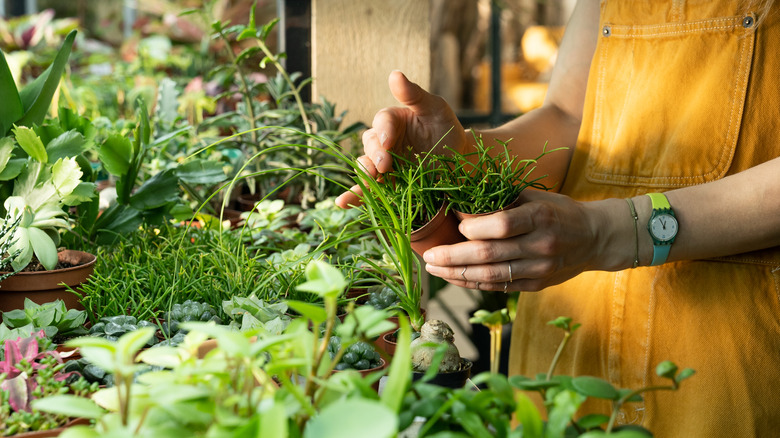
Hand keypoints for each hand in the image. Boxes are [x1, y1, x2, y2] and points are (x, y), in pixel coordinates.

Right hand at [335, 70, 466, 207]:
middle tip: (384, 164)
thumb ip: (413, 94)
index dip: (383, 131)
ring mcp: (384, 165)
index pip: (381, 122)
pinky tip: (343, 202)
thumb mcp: (435, 107)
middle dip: (375, 154)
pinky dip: (354, 196)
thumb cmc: (447, 128)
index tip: (389, 141)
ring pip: (366, 167)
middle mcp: (383, 142)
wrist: (461, 160)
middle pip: (370, 145)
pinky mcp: (388, 185)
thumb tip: (394, 74)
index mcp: (392, 121)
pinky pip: (368, 190)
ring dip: (363, 173)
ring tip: (367, 179)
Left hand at [422, 190, 629, 291]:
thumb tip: (462, 210)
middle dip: (453, 257)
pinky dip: (474, 283)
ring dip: (457, 274)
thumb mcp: (536, 197)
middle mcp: (541, 246)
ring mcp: (540, 269)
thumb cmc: (559, 211)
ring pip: (491, 276)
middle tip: (428, 256)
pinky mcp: (537, 285)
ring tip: (434, 269)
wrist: (595, 238)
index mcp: (541, 217)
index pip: (502, 226)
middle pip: (490, 255)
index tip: (456, 227)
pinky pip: (499, 286)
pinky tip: (455, 277)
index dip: (474, 228)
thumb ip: (503, 202)